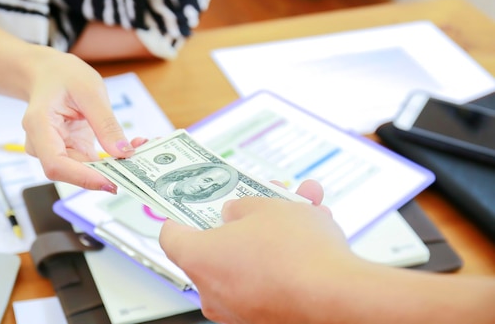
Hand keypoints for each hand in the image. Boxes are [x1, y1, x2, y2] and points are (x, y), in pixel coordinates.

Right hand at [21, 49, 145, 191]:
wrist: (49, 73)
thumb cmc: (63, 76)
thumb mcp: (90, 92)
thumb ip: (105, 124)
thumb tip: (122, 153)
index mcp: (39, 125)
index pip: (56, 164)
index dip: (83, 178)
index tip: (111, 182)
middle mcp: (42, 144)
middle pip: (71, 171)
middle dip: (105, 171)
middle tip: (140, 166)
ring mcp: (55, 149)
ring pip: (84, 170)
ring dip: (112, 165)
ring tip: (140, 148)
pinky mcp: (70, 150)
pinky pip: (90, 163)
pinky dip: (111, 159)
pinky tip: (131, 147)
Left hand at [159, 179, 355, 323]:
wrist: (340, 298)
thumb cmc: (298, 256)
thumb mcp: (266, 206)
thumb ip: (241, 206)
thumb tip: (236, 213)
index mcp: (199, 258)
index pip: (171, 235)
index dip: (181, 214)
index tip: (192, 203)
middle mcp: (212, 291)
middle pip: (218, 245)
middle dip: (244, 218)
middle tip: (262, 199)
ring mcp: (238, 310)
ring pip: (249, 260)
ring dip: (272, 233)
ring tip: (301, 210)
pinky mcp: (266, 318)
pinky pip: (268, 279)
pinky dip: (284, 259)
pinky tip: (312, 235)